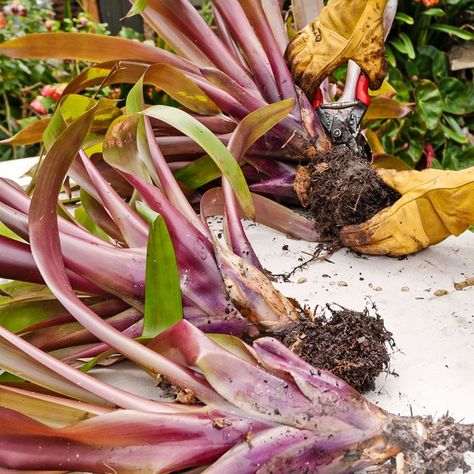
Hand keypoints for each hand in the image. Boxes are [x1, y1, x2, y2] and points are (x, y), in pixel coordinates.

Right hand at [284, 0, 387, 97]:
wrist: (359, 2)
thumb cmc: (364, 26)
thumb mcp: (373, 54)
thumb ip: (375, 74)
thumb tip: (373, 87)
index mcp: (326, 60)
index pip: (308, 82)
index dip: (308, 94)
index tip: (312, 101)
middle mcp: (313, 50)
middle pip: (296, 72)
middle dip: (299, 85)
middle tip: (305, 93)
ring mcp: (309, 39)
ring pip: (291, 59)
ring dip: (292, 72)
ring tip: (297, 80)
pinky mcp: (309, 29)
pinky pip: (292, 45)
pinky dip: (290, 56)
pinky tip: (293, 61)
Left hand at [340, 167, 473, 255]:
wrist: (464, 201)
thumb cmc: (440, 191)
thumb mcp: (412, 181)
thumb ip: (391, 180)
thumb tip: (378, 174)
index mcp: (396, 219)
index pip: (368, 232)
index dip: (353, 234)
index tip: (343, 233)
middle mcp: (402, 235)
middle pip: (373, 245)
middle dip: (356, 244)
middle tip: (345, 241)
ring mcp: (412, 242)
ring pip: (384, 251)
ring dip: (369, 249)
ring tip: (357, 245)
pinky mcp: (421, 244)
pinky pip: (397, 251)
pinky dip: (384, 249)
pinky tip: (379, 245)